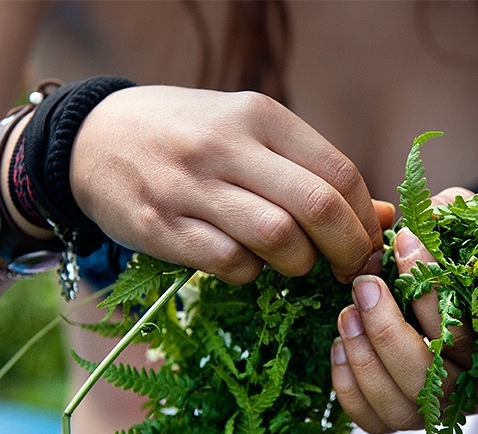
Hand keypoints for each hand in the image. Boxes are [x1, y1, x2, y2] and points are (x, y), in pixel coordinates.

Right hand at [71, 86, 384, 283]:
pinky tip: (247, 263)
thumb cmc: (191, 137)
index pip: (340, 172)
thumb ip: (314, 172)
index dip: (366, 218)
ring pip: (278, 239)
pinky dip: (252, 273)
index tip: (369, 243)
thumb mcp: (252, 135)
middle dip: (348, 250)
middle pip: (318, 207)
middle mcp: (227, 145)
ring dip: (299, 263)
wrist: (93, 138)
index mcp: (259, 115)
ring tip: (294, 262)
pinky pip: (231, 264)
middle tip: (349, 269)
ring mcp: (190, 186)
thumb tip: (384, 217)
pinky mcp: (161, 226)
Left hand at [331, 188, 477, 433]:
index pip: (464, 330)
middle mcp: (472, 389)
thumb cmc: (459, 263)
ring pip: (399, 405)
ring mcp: (436, 411)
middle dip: (388, 330)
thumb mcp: (463, 234)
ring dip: (365, 358)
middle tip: (363, 285)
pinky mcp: (401, 419)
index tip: (405, 242)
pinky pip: (373, 420)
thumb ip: (453, 220)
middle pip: (429, 378)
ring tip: (345, 313)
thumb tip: (429, 210)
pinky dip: (350, 387)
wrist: (451, 299)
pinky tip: (340, 346)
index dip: (431, 287)